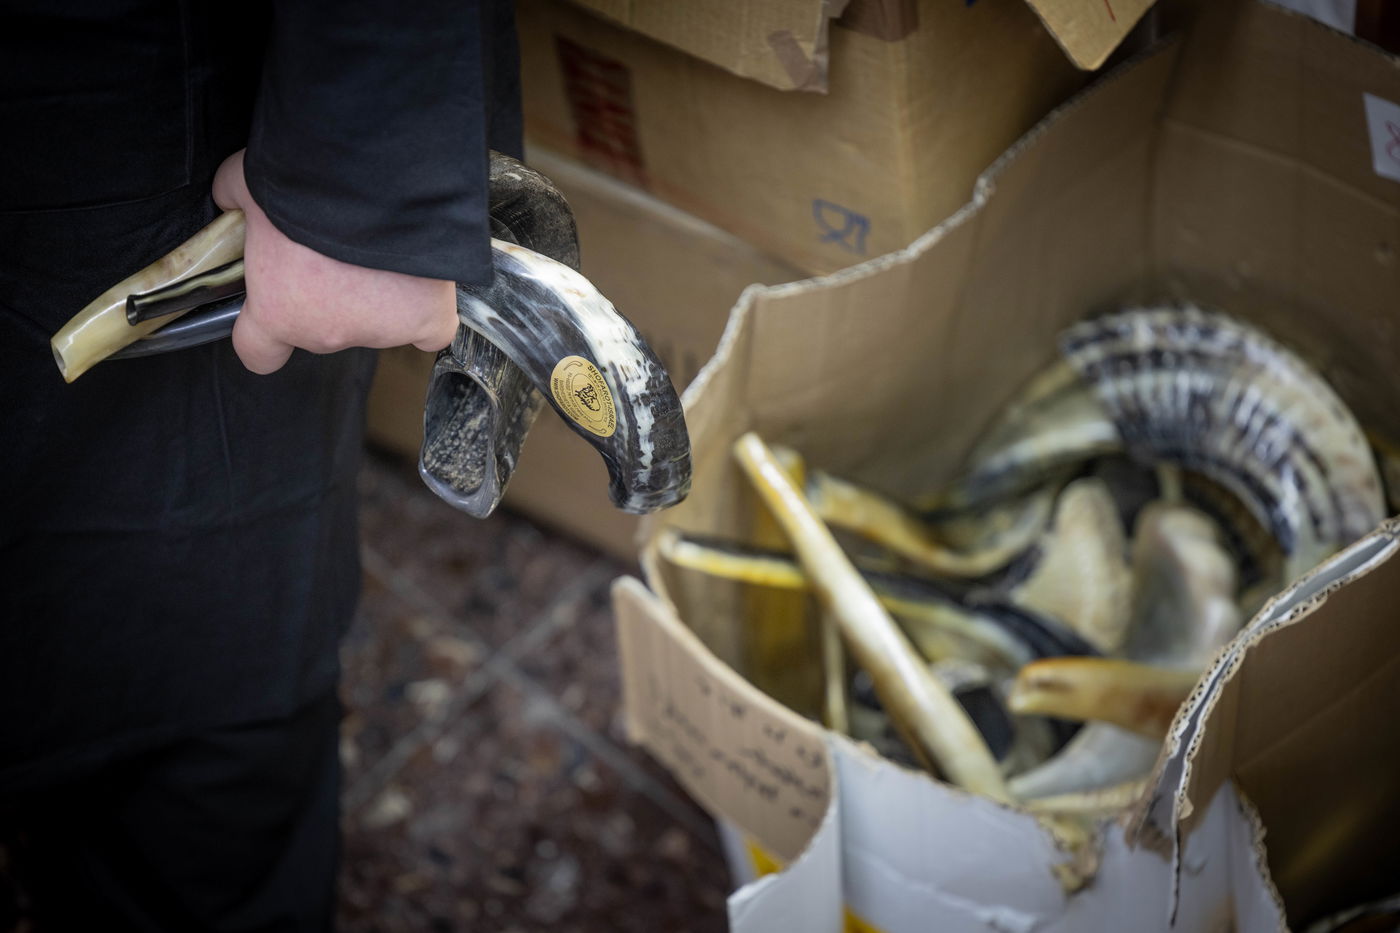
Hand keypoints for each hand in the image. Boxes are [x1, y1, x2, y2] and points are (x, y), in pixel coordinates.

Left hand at [212, 149, 459, 374]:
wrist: (373, 181)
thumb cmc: (304, 189)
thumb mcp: (248, 185)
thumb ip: (234, 200)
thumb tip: (231, 198)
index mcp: (278, 312)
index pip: (260, 352)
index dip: (263, 332)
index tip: (273, 308)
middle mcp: (327, 333)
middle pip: (322, 329)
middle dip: (326, 296)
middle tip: (332, 251)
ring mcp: (380, 331)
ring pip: (374, 322)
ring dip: (374, 292)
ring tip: (377, 247)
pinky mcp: (425, 318)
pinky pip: (430, 329)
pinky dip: (425, 311)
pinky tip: (419, 286)